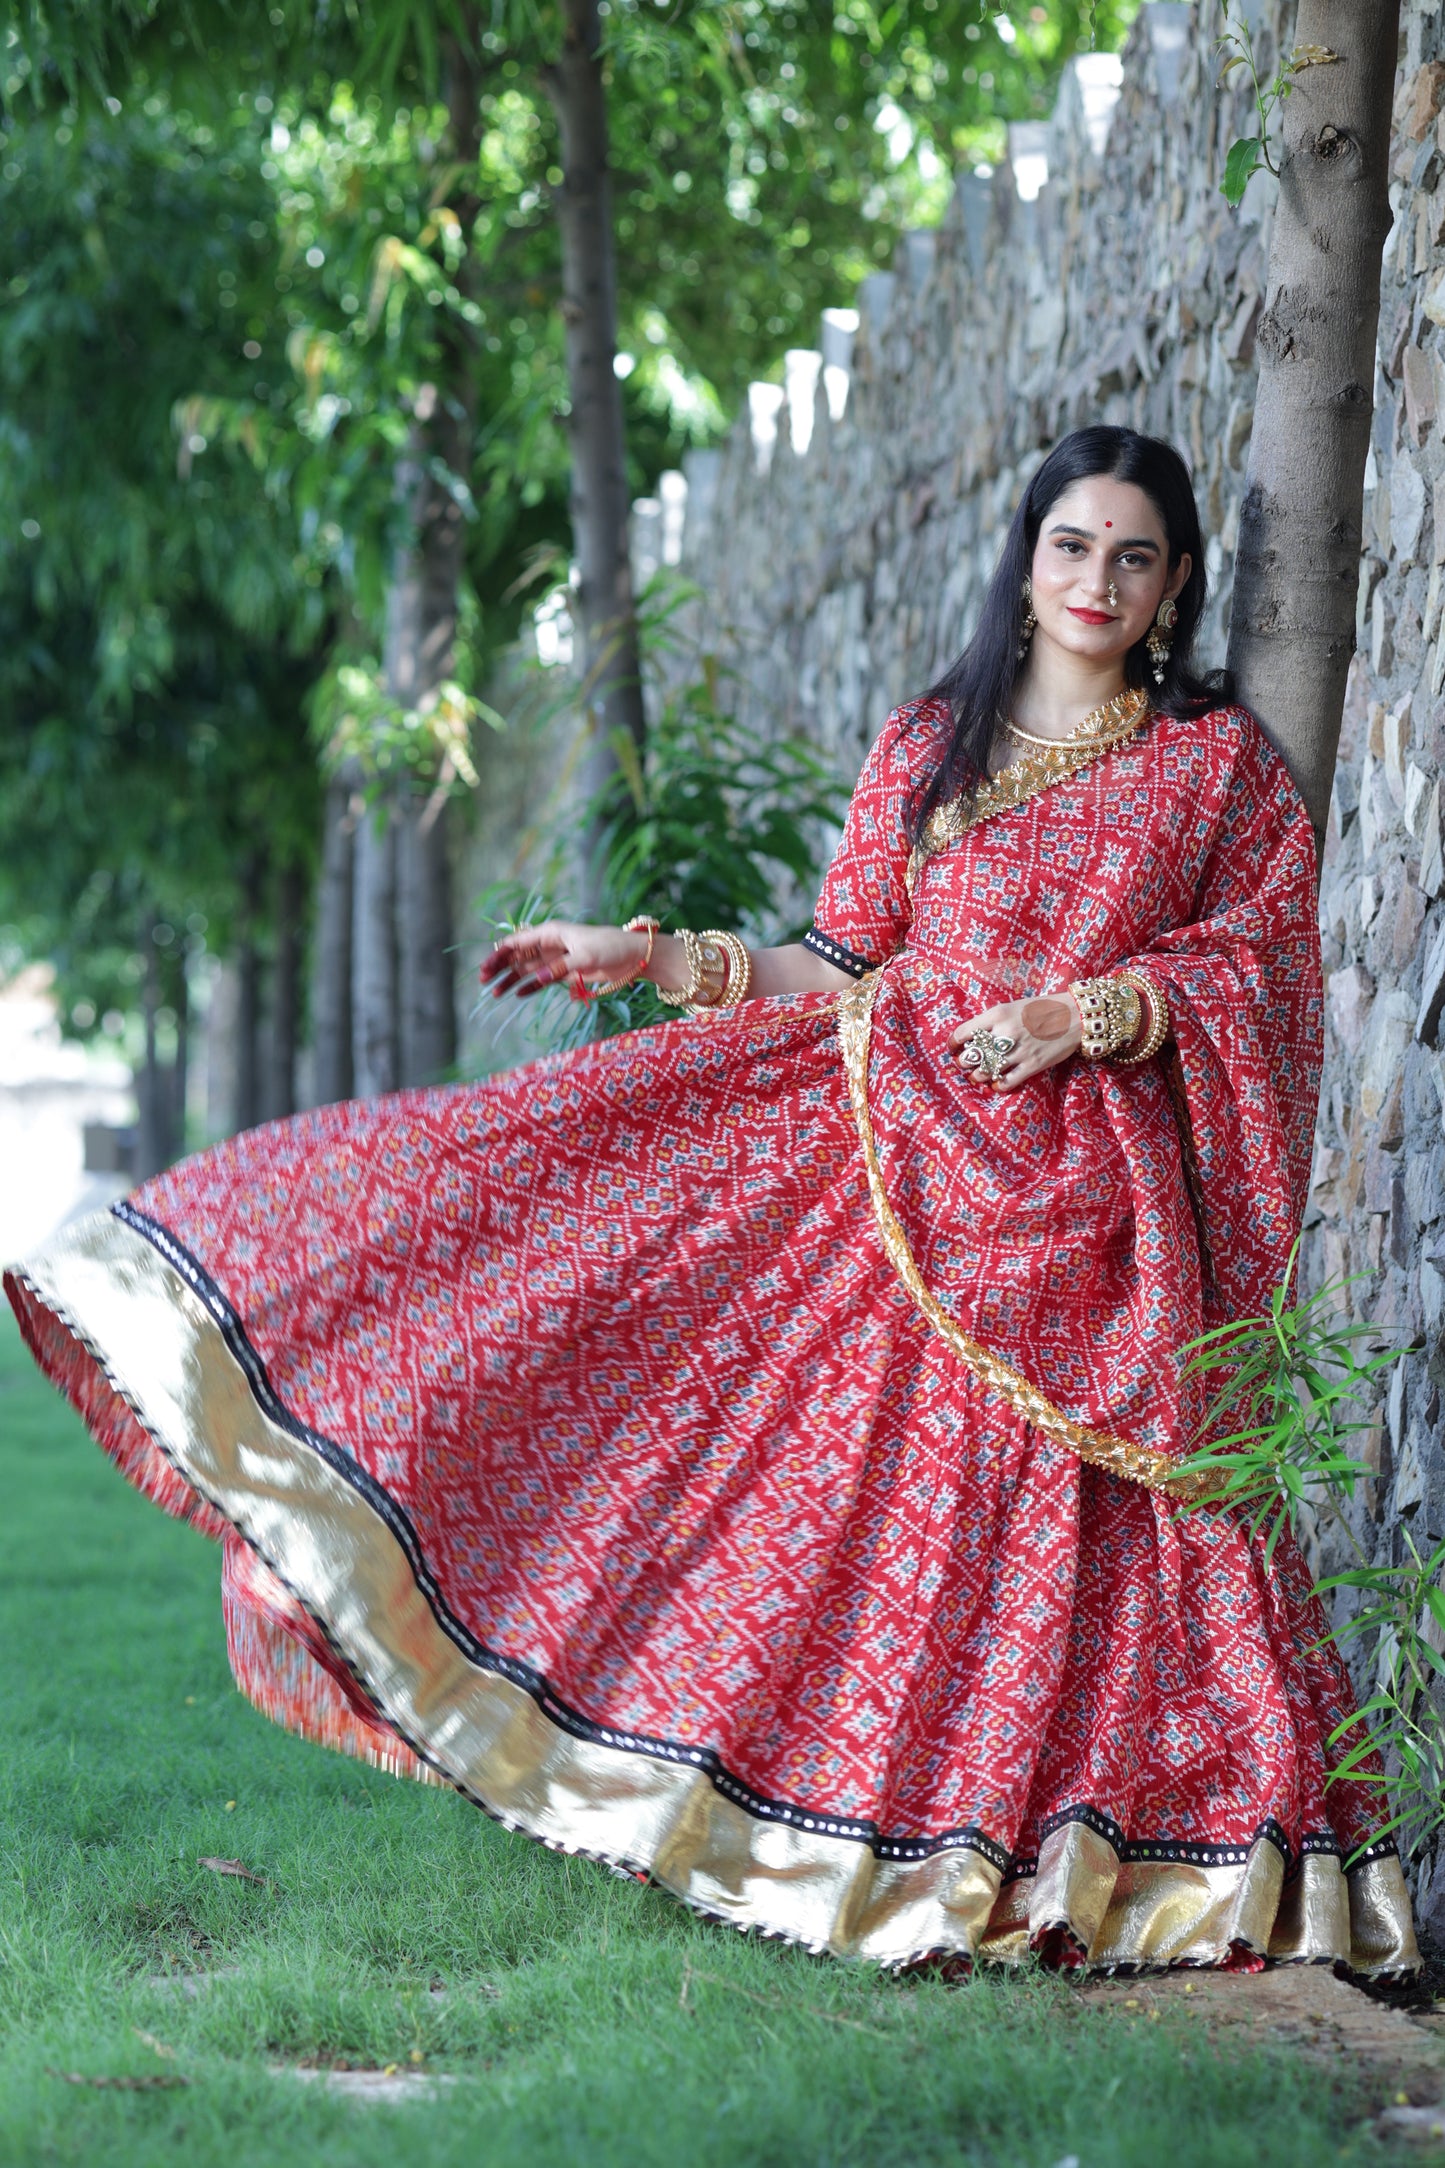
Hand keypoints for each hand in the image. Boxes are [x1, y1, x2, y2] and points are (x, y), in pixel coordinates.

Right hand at [480, 920, 648, 997]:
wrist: (631, 956)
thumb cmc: (609, 947)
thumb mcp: (584, 956)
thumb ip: (559, 968)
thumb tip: (536, 979)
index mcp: (550, 933)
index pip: (517, 942)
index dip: (499, 954)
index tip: (486, 969)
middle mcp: (549, 944)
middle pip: (517, 956)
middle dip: (499, 968)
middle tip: (484, 983)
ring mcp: (556, 959)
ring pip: (526, 970)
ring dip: (511, 981)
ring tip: (495, 995)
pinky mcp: (565, 972)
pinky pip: (541, 980)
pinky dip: (530, 987)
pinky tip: (518, 995)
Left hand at [947, 992, 1081, 1091]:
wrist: (1075, 1015)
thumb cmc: (1041, 1008)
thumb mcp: (1012, 1006)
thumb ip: (993, 1021)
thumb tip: (973, 1038)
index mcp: (997, 1014)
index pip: (963, 1033)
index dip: (954, 1044)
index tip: (953, 1048)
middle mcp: (1005, 1033)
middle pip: (972, 1055)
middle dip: (964, 1062)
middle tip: (965, 1064)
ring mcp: (1019, 1051)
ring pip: (986, 1072)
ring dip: (977, 1076)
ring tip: (976, 1076)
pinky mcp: (1032, 1065)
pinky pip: (1006, 1082)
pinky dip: (997, 1085)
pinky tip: (995, 1083)